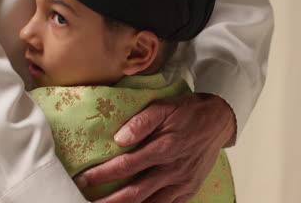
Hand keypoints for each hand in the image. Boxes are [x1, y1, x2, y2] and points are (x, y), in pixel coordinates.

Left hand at [73, 93, 236, 202]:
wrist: (218, 121)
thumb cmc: (188, 112)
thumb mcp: (164, 107)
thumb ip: (141, 122)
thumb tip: (119, 139)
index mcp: (163, 148)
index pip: (125, 166)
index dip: (101, 175)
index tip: (82, 180)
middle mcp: (172, 170)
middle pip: (134, 194)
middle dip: (108, 201)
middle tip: (86, 202)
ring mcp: (182, 183)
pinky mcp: (189, 190)